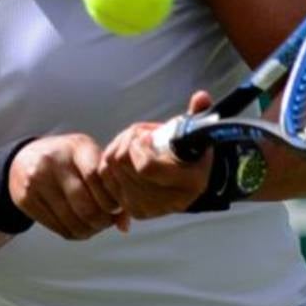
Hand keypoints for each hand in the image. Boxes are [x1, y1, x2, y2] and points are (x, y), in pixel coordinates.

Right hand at [10, 133, 127, 238]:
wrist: (24, 158)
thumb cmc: (68, 160)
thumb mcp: (89, 160)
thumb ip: (110, 186)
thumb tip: (124, 226)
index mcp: (76, 147)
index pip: (96, 177)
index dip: (110, 199)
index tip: (116, 207)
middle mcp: (53, 161)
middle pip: (85, 205)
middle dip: (102, 221)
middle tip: (107, 222)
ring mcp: (36, 181)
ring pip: (71, 220)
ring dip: (88, 230)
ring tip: (94, 227)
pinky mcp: (26, 199)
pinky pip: (57, 227)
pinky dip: (72, 233)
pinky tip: (78, 227)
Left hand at [94, 90, 214, 219]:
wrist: (187, 182)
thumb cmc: (192, 151)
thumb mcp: (197, 132)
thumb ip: (200, 113)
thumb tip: (201, 96)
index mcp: (190, 183)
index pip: (146, 167)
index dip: (139, 146)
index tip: (147, 135)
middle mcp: (169, 201)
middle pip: (123, 165)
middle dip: (128, 141)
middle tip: (139, 134)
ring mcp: (148, 208)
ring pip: (110, 169)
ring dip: (118, 147)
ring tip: (134, 142)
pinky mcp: (131, 209)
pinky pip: (105, 177)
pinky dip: (110, 160)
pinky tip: (126, 155)